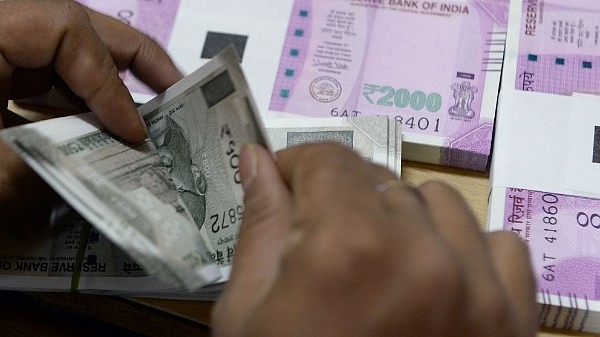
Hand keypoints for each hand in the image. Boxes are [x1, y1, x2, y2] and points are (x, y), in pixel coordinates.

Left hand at [0, 0, 181, 228]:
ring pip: (57, 53)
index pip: (65, 30)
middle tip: (177, 88)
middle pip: (71, 24)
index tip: (135, 132)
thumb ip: (47, 164)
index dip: (110, 81)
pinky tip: (97, 130)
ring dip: (105, 82)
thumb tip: (106, 162)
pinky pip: (35, 81)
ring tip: (148, 110)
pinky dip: (71, 104)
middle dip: (131, 57)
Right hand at [213, 143, 535, 336]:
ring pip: (439, 203)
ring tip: (382, 265)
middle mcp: (424, 254)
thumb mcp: (249, 314)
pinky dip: (466, 250)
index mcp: (348, 246)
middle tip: (325, 245)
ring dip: (405, 219)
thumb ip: (261, 224)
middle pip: (380, 180)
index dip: (299, 167)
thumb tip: (258, 160)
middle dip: (344, 200)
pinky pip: (500, 245)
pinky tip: (437, 279)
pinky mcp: (514, 320)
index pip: (329, 159)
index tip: (289, 186)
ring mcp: (480, 288)